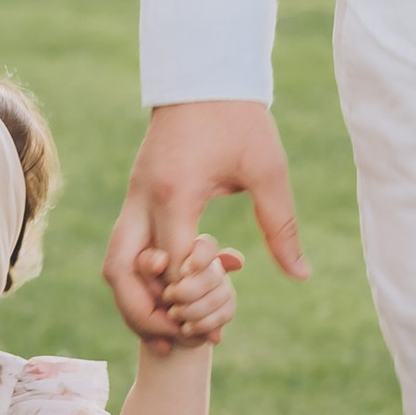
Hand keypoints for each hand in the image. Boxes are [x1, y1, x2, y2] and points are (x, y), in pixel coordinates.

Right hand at [103, 100, 305, 340]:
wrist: (203, 73)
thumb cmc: (239, 118)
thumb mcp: (268, 170)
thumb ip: (281, 226)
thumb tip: (301, 275)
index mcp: (175, 193)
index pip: (171, 266)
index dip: (189, 303)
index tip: (214, 330)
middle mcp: (143, 198)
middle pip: (122, 273)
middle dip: (143, 314)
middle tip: (176, 341)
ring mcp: (134, 196)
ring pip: (115, 263)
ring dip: (135, 301)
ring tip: (169, 330)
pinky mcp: (136, 194)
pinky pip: (125, 247)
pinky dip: (139, 278)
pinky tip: (171, 295)